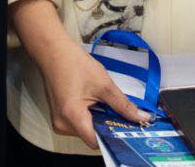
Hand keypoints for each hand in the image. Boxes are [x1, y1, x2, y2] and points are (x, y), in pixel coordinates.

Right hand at [8, 0, 150, 149]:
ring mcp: (59, 122)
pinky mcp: (59, 118)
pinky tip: (95, 104)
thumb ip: (123, 105)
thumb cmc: (74, 63)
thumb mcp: (104, 84)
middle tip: (124, 117)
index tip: (130, 132)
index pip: (96, 141)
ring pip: (86, 131)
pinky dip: (90, 117)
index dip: (114, 137)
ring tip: (106, 105)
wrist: (53, 52)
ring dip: (99, 121)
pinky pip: (79, 125)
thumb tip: (141, 118)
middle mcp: (62, 125)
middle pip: (92, 137)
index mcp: (72, 116)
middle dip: (108, 127)